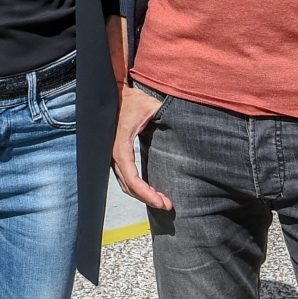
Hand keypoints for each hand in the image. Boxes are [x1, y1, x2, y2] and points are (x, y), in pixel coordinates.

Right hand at [110, 85, 172, 210]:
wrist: (115, 93)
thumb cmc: (131, 99)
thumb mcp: (150, 105)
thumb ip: (165, 113)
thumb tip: (183, 119)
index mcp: (121, 147)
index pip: (132, 179)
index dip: (147, 194)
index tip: (162, 202)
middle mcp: (114, 155)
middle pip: (129, 187)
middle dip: (148, 198)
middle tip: (167, 205)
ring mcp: (113, 156)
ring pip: (125, 184)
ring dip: (142, 195)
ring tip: (161, 201)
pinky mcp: (117, 154)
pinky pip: (125, 177)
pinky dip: (137, 187)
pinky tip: (150, 190)